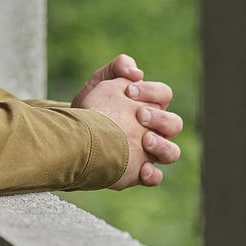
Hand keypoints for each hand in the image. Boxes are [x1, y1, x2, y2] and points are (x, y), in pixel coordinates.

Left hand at [71, 55, 182, 188]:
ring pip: (172, 152)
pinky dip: (153, 175)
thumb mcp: (99, 83)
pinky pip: (155, 177)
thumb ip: (117, 67)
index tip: (129, 91)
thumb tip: (136, 71)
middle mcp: (154, 129)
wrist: (71, 134)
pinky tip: (142, 169)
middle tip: (139, 115)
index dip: (152, 91)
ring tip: (146, 140)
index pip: (164, 95)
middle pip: (174, 123)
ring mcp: (148, 152)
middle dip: (160, 118)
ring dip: (163, 146)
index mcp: (149, 105)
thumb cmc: (91, 107)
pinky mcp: (137, 172)